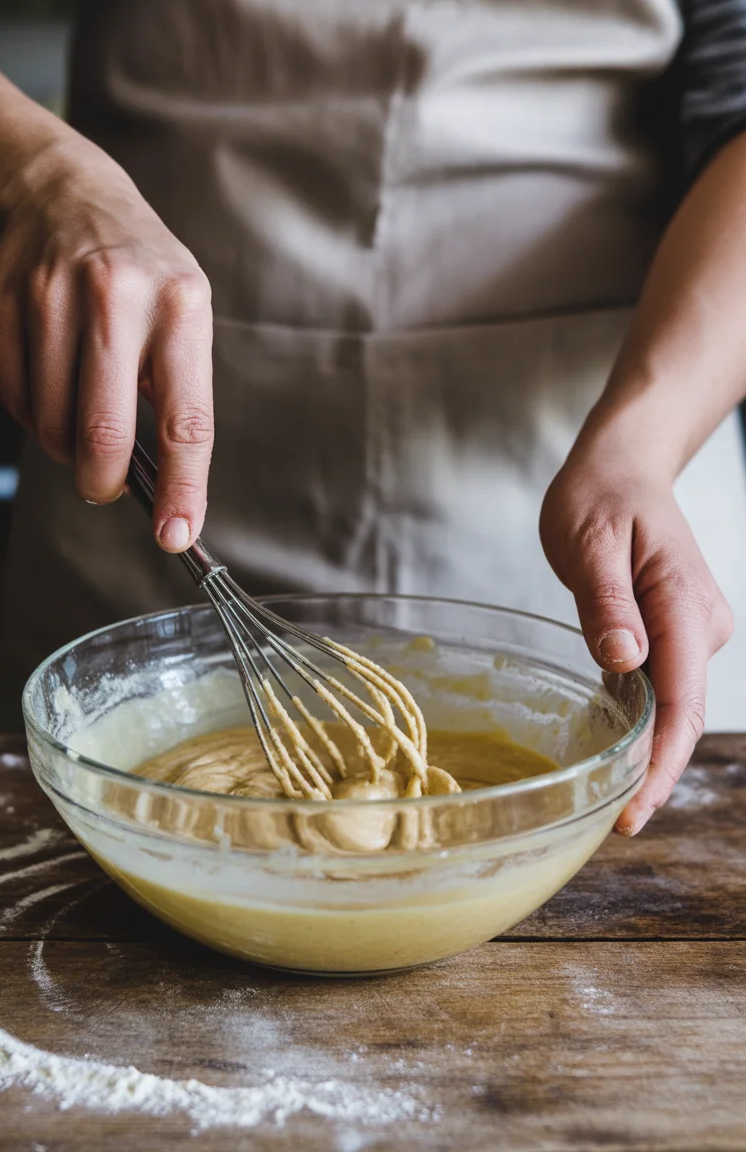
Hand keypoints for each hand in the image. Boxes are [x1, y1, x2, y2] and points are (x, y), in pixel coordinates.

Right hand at [0, 140, 212, 551]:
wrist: (64, 195)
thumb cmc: (142, 275)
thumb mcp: (183, 315)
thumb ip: (176, 394)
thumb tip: (164, 490)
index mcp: (181, 306)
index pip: (185, 420)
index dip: (181, 488)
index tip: (175, 535)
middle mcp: (117, 296)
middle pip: (103, 432)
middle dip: (102, 480)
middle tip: (105, 486)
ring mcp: (52, 297)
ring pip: (52, 423)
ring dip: (66, 447)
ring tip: (81, 419)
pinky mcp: (3, 304)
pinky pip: (15, 399)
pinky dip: (34, 416)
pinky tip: (51, 388)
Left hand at [540, 450, 732, 835]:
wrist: (624, 463)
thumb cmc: (600, 495)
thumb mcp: (589, 542)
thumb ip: (607, 604)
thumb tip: (627, 662)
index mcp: (683, 603)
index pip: (682, 700)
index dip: (661, 762)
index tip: (636, 810)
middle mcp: (699, 623)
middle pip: (683, 714)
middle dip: (655, 772)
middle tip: (614, 824)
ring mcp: (691, 628)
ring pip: (674, 704)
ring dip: (648, 751)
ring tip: (609, 800)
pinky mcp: (674, 630)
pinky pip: (663, 685)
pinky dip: (642, 721)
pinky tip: (616, 751)